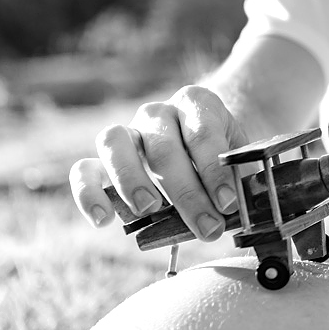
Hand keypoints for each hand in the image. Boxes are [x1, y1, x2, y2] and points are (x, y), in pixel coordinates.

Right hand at [69, 86, 250, 242]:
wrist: (205, 141)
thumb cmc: (224, 153)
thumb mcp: (241, 157)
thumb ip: (241, 177)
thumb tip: (244, 206)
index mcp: (196, 103)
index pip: (203, 133)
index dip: (215, 170)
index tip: (229, 203)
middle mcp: (158, 113)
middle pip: (163, 146)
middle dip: (186, 192)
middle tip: (207, 226)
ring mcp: (128, 132)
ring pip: (115, 144)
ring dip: (132, 180)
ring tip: (151, 210)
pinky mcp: (103, 159)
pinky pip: (84, 169)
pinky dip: (88, 193)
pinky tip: (103, 220)